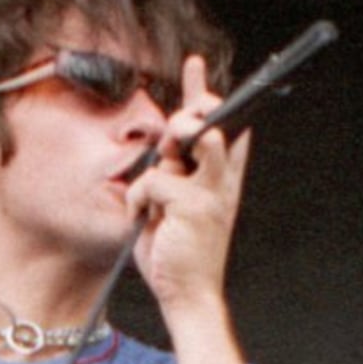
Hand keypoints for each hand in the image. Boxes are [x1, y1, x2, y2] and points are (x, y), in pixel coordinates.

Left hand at [130, 55, 250, 316]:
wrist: (188, 298)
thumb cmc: (178, 258)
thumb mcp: (170, 211)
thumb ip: (167, 179)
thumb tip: (161, 152)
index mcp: (221, 181)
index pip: (222, 127)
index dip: (204, 94)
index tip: (192, 65)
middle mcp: (222, 181)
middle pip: (210, 118)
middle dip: (189, 111)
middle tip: (176, 133)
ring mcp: (211, 190)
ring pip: (191, 135)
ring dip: (173, 142)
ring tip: (166, 168)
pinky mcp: (193, 203)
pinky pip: (153, 178)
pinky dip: (139, 199)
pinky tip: (144, 220)